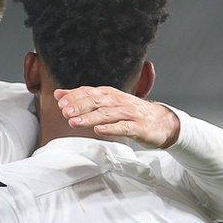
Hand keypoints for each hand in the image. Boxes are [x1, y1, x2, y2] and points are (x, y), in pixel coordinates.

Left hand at [54, 86, 179, 147]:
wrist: (163, 121)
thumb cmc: (130, 112)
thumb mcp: (107, 103)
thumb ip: (83, 98)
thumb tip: (59, 94)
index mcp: (110, 94)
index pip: (90, 92)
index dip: (75, 96)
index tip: (60, 101)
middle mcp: (119, 101)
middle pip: (97, 101)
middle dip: (80, 106)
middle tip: (64, 111)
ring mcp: (130, 113)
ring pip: (107, 114)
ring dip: (90, 117)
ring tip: (74, 122)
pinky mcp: (139, 127)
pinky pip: (124, 127)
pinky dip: (110, 128)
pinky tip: (98, 130)